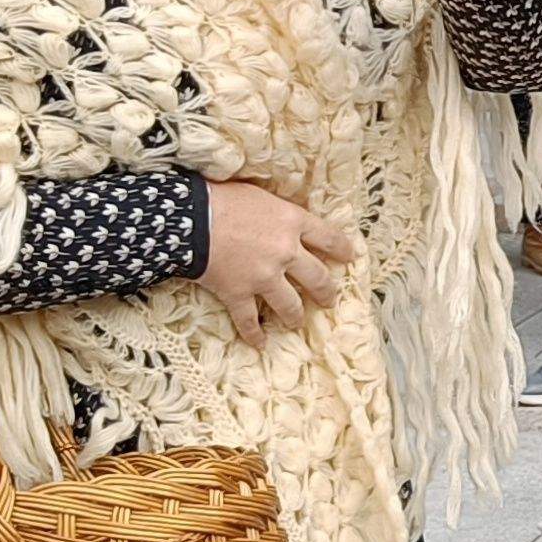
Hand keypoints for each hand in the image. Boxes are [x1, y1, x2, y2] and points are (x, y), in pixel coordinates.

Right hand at [201, 181, 359, 344]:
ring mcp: (264, 277)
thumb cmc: (223, 198)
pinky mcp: (239, 293)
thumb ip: (279, 213)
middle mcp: (285, 252)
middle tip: (329, 299)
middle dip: (326, 292)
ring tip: (297, 322)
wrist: (191, 217)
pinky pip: (249, 320)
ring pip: (290, 305)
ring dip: (295, 316)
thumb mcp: (261, 196)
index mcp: (293, 222)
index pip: (328, 238)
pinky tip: (260, 344)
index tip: (349, 257)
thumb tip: (285, 220)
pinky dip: (254, 334)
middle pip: (317, 278)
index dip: (342, 249)